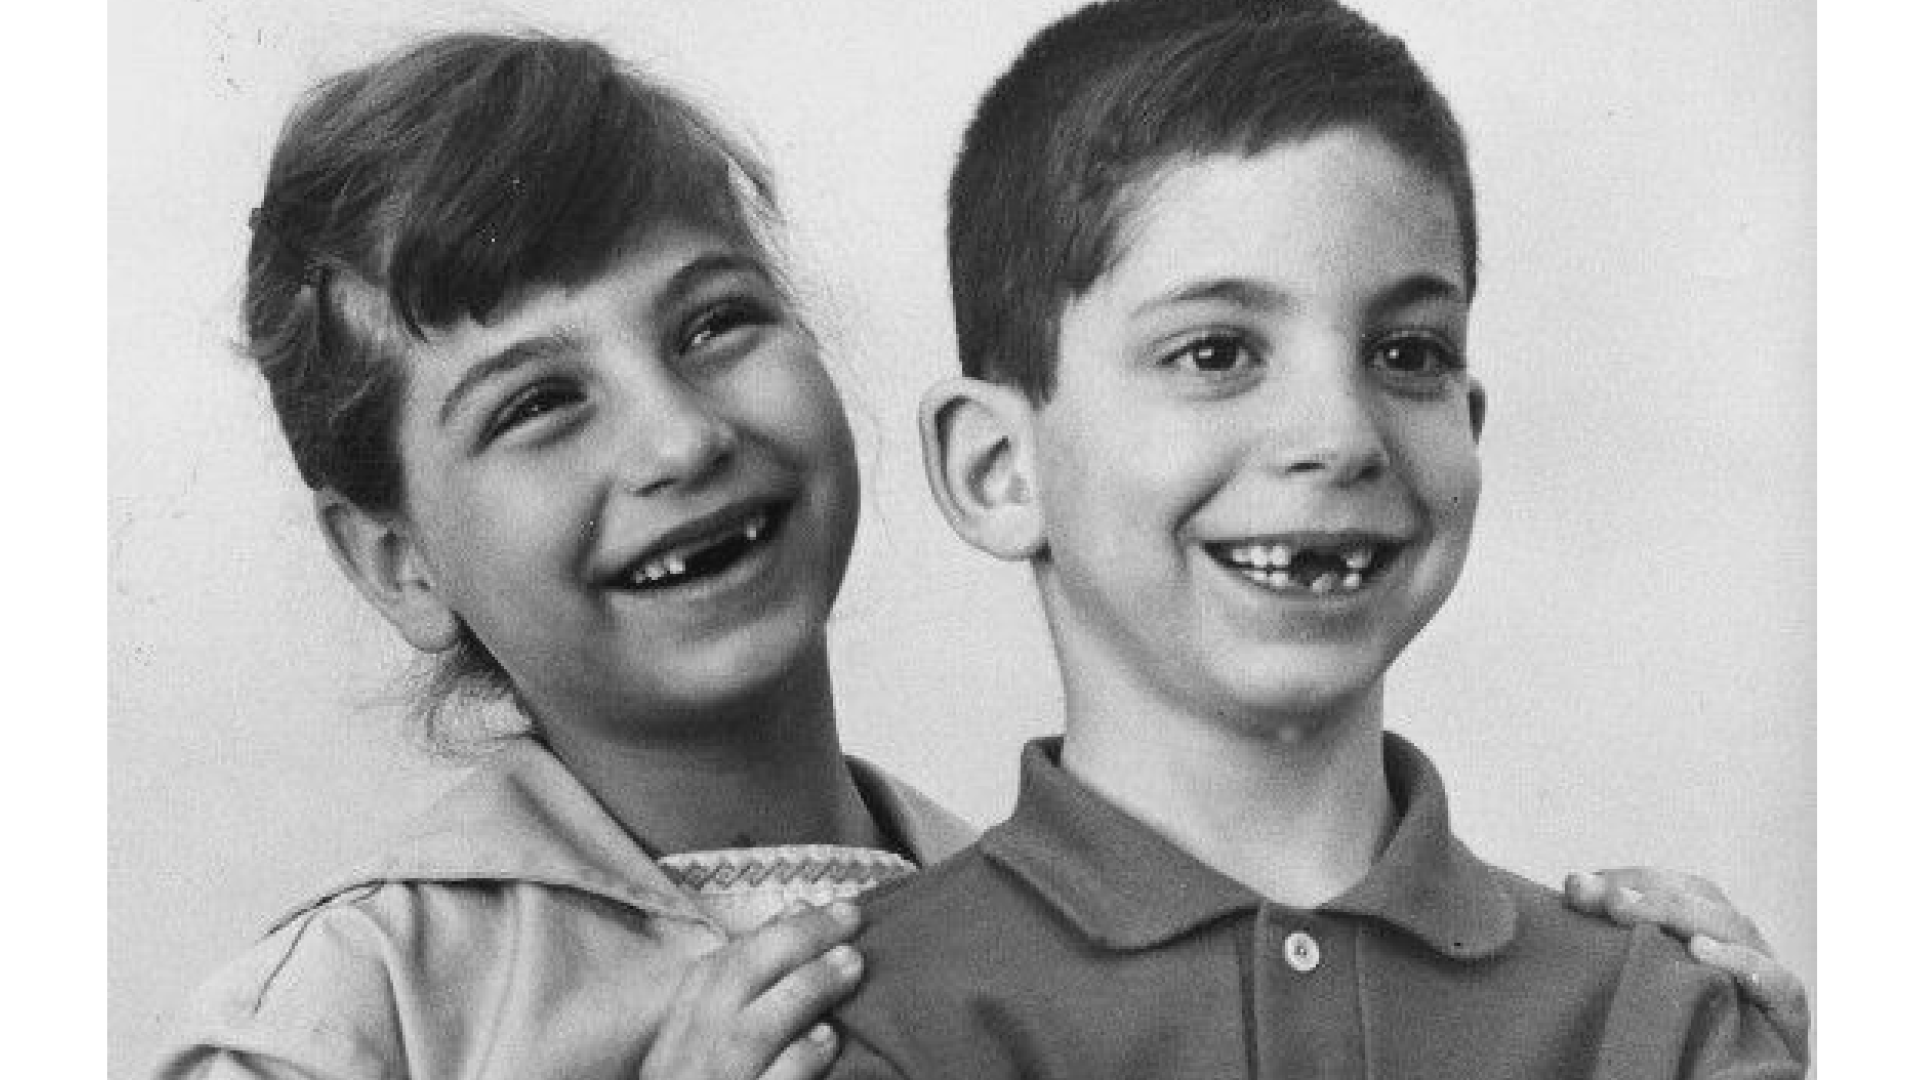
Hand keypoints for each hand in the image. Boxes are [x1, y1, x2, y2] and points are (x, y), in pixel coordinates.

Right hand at [640, 899, 865, 1079]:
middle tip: (850, 921)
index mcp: (674, 1043)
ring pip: (748, 1035)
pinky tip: (830, 1040)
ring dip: (803, 991)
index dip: (769, 932)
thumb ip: (749, 989)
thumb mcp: (712, 1049)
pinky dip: (797, 1061)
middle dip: (792, 944)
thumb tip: (798, 910)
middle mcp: (682, 1066)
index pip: (713, 971)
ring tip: (852, 965)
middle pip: (730, 987)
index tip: (820, 906)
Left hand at [1564, 868, 1808, 1063]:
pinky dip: (1746, 966)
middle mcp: (1740, 948)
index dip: (1630, 878)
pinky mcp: (1788, 1025)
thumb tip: (1572, 886)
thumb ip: (1617, 939)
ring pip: (1738, 929)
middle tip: (1598, 897)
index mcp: (1707, 932)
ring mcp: (1768, 983)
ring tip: (1630, 911)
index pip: (1676, 886)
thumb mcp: (1641, 981)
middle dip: (1646, 892)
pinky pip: (1781, 987)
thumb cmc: (1671, 1036)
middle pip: (1703, 901)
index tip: (1577, 883)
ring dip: (1680, 914)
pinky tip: (1704, 953)